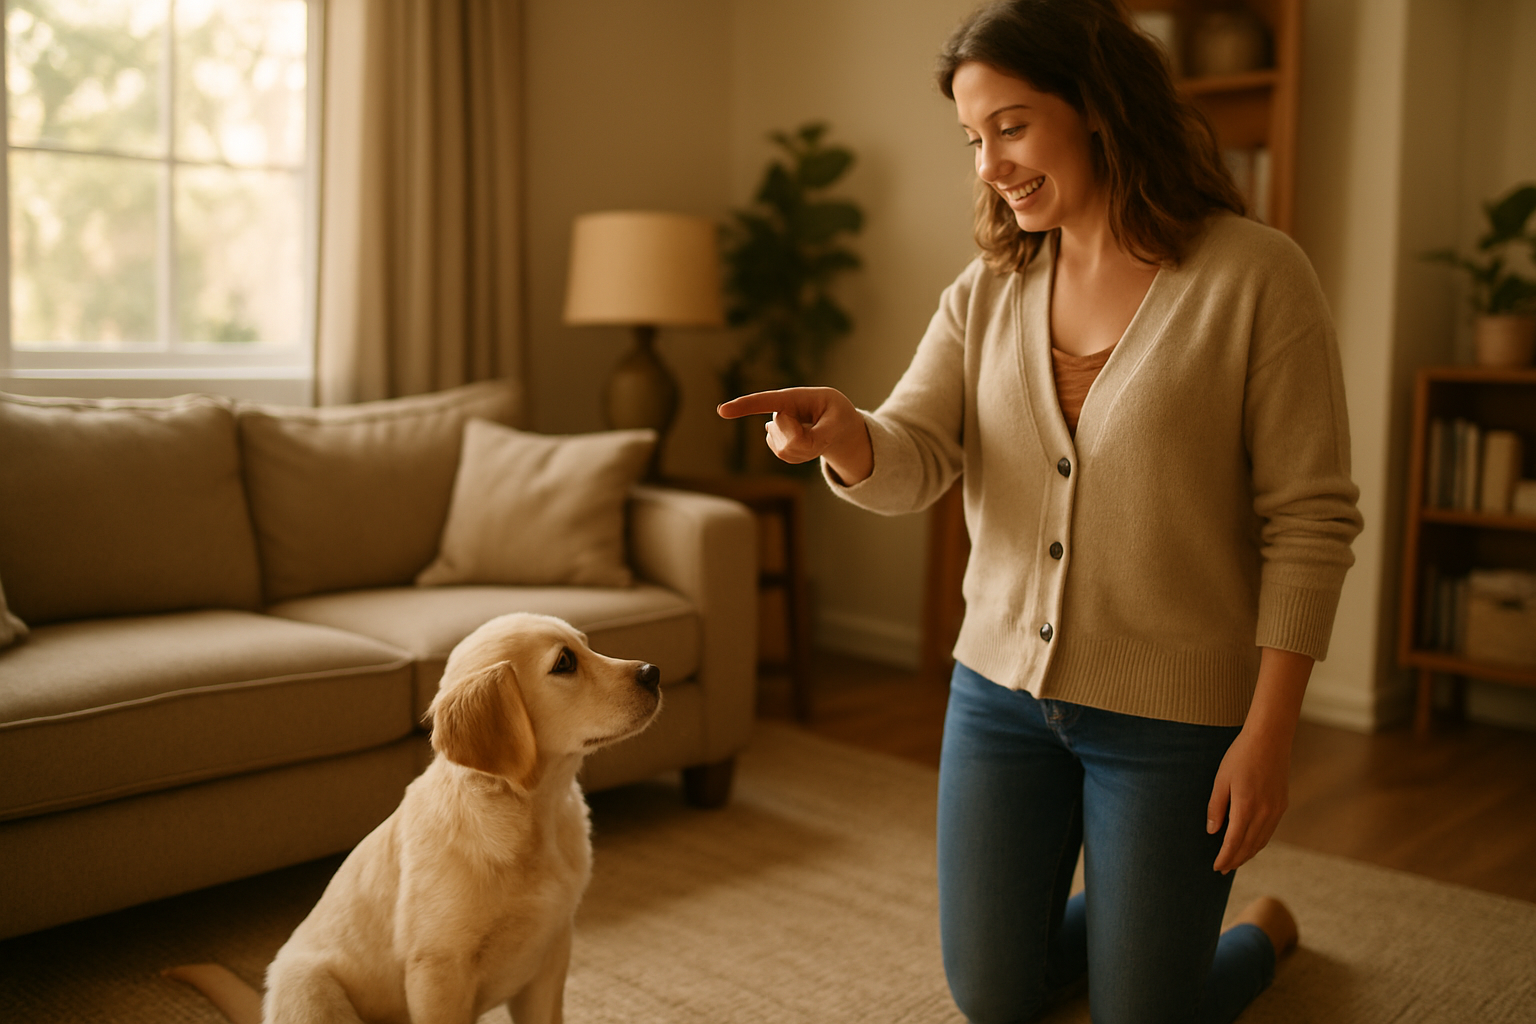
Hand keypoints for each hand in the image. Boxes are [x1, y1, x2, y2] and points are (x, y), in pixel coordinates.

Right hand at [717, 387, 873, 483]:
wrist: (836, 423)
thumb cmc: (837, 415)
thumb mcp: (839, 421)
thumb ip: (819, 436)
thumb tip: (796, 445)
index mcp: (793, 397)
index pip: (765, 401)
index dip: (743, 405)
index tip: (722, 410)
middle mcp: (779, 411)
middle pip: (785, 435)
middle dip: (806, 439)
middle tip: (823, 429)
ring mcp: (776, 429)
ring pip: (785, 449)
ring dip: (806, 449)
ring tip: (817, 435)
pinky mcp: (777, 443)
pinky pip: (787, 457)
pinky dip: (803, 455)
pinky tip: (808, 443)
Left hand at [1206, 724, 1290, 873]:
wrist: (1270, 740)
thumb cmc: (1240, 757)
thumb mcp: (1221, 780)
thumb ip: (1216, 807)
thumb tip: (1213, 832)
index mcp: (1246, 807)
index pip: (1234, 842)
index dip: (1225, 857)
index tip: (1216, 867)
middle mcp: (1264, 813)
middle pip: (1249, 846)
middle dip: (1236, 860)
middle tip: (1223, 870)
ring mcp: (1276, 810)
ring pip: (1261, 841)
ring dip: (1248, 854)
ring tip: (1235, 861)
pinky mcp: (1282, 805)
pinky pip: (1269, 831)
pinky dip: (1259, 842)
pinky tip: (1251, 844)